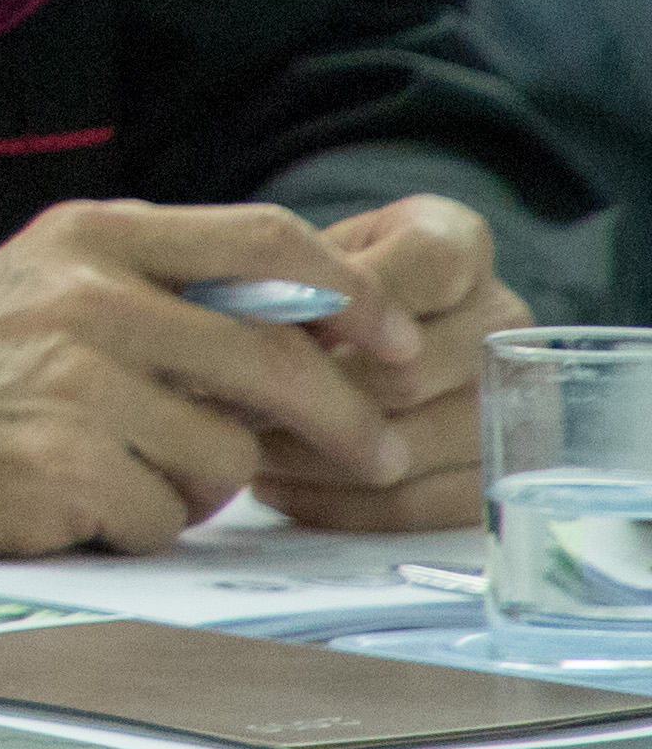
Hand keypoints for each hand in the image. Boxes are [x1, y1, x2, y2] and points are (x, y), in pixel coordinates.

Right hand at [0, 198, 413, 554]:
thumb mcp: (52, 283)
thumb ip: (165, 290)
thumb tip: (305, 337)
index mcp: (94, 238)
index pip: (264, 240)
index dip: (349, 292)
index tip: (392, 339)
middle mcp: (90, 299)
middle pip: (275, 359)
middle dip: (343, 418)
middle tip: (376, 452)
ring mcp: (76, 385)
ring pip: (227, 456)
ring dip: (200, 484)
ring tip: (127, 473)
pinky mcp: (63, 469)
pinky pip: (167, 516)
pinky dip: (140, 524)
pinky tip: (82, 502)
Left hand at [250, 194, 525, 531]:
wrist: (336, 341)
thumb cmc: (306, 293)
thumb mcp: (295, 260)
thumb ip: (290, 281)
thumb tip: (254, 333)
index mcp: (457, 243)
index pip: (427, 263)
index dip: (350, 300)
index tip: (282, 330)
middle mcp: (503, 318)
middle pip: (412, 370)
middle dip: (310, 394)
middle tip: (232, 406)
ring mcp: (515, 399)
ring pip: (412, 444)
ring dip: (314, 456)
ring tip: (245, 449)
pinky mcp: (498, 471)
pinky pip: (422, 504)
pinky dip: (340, 505)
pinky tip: (279, 489)